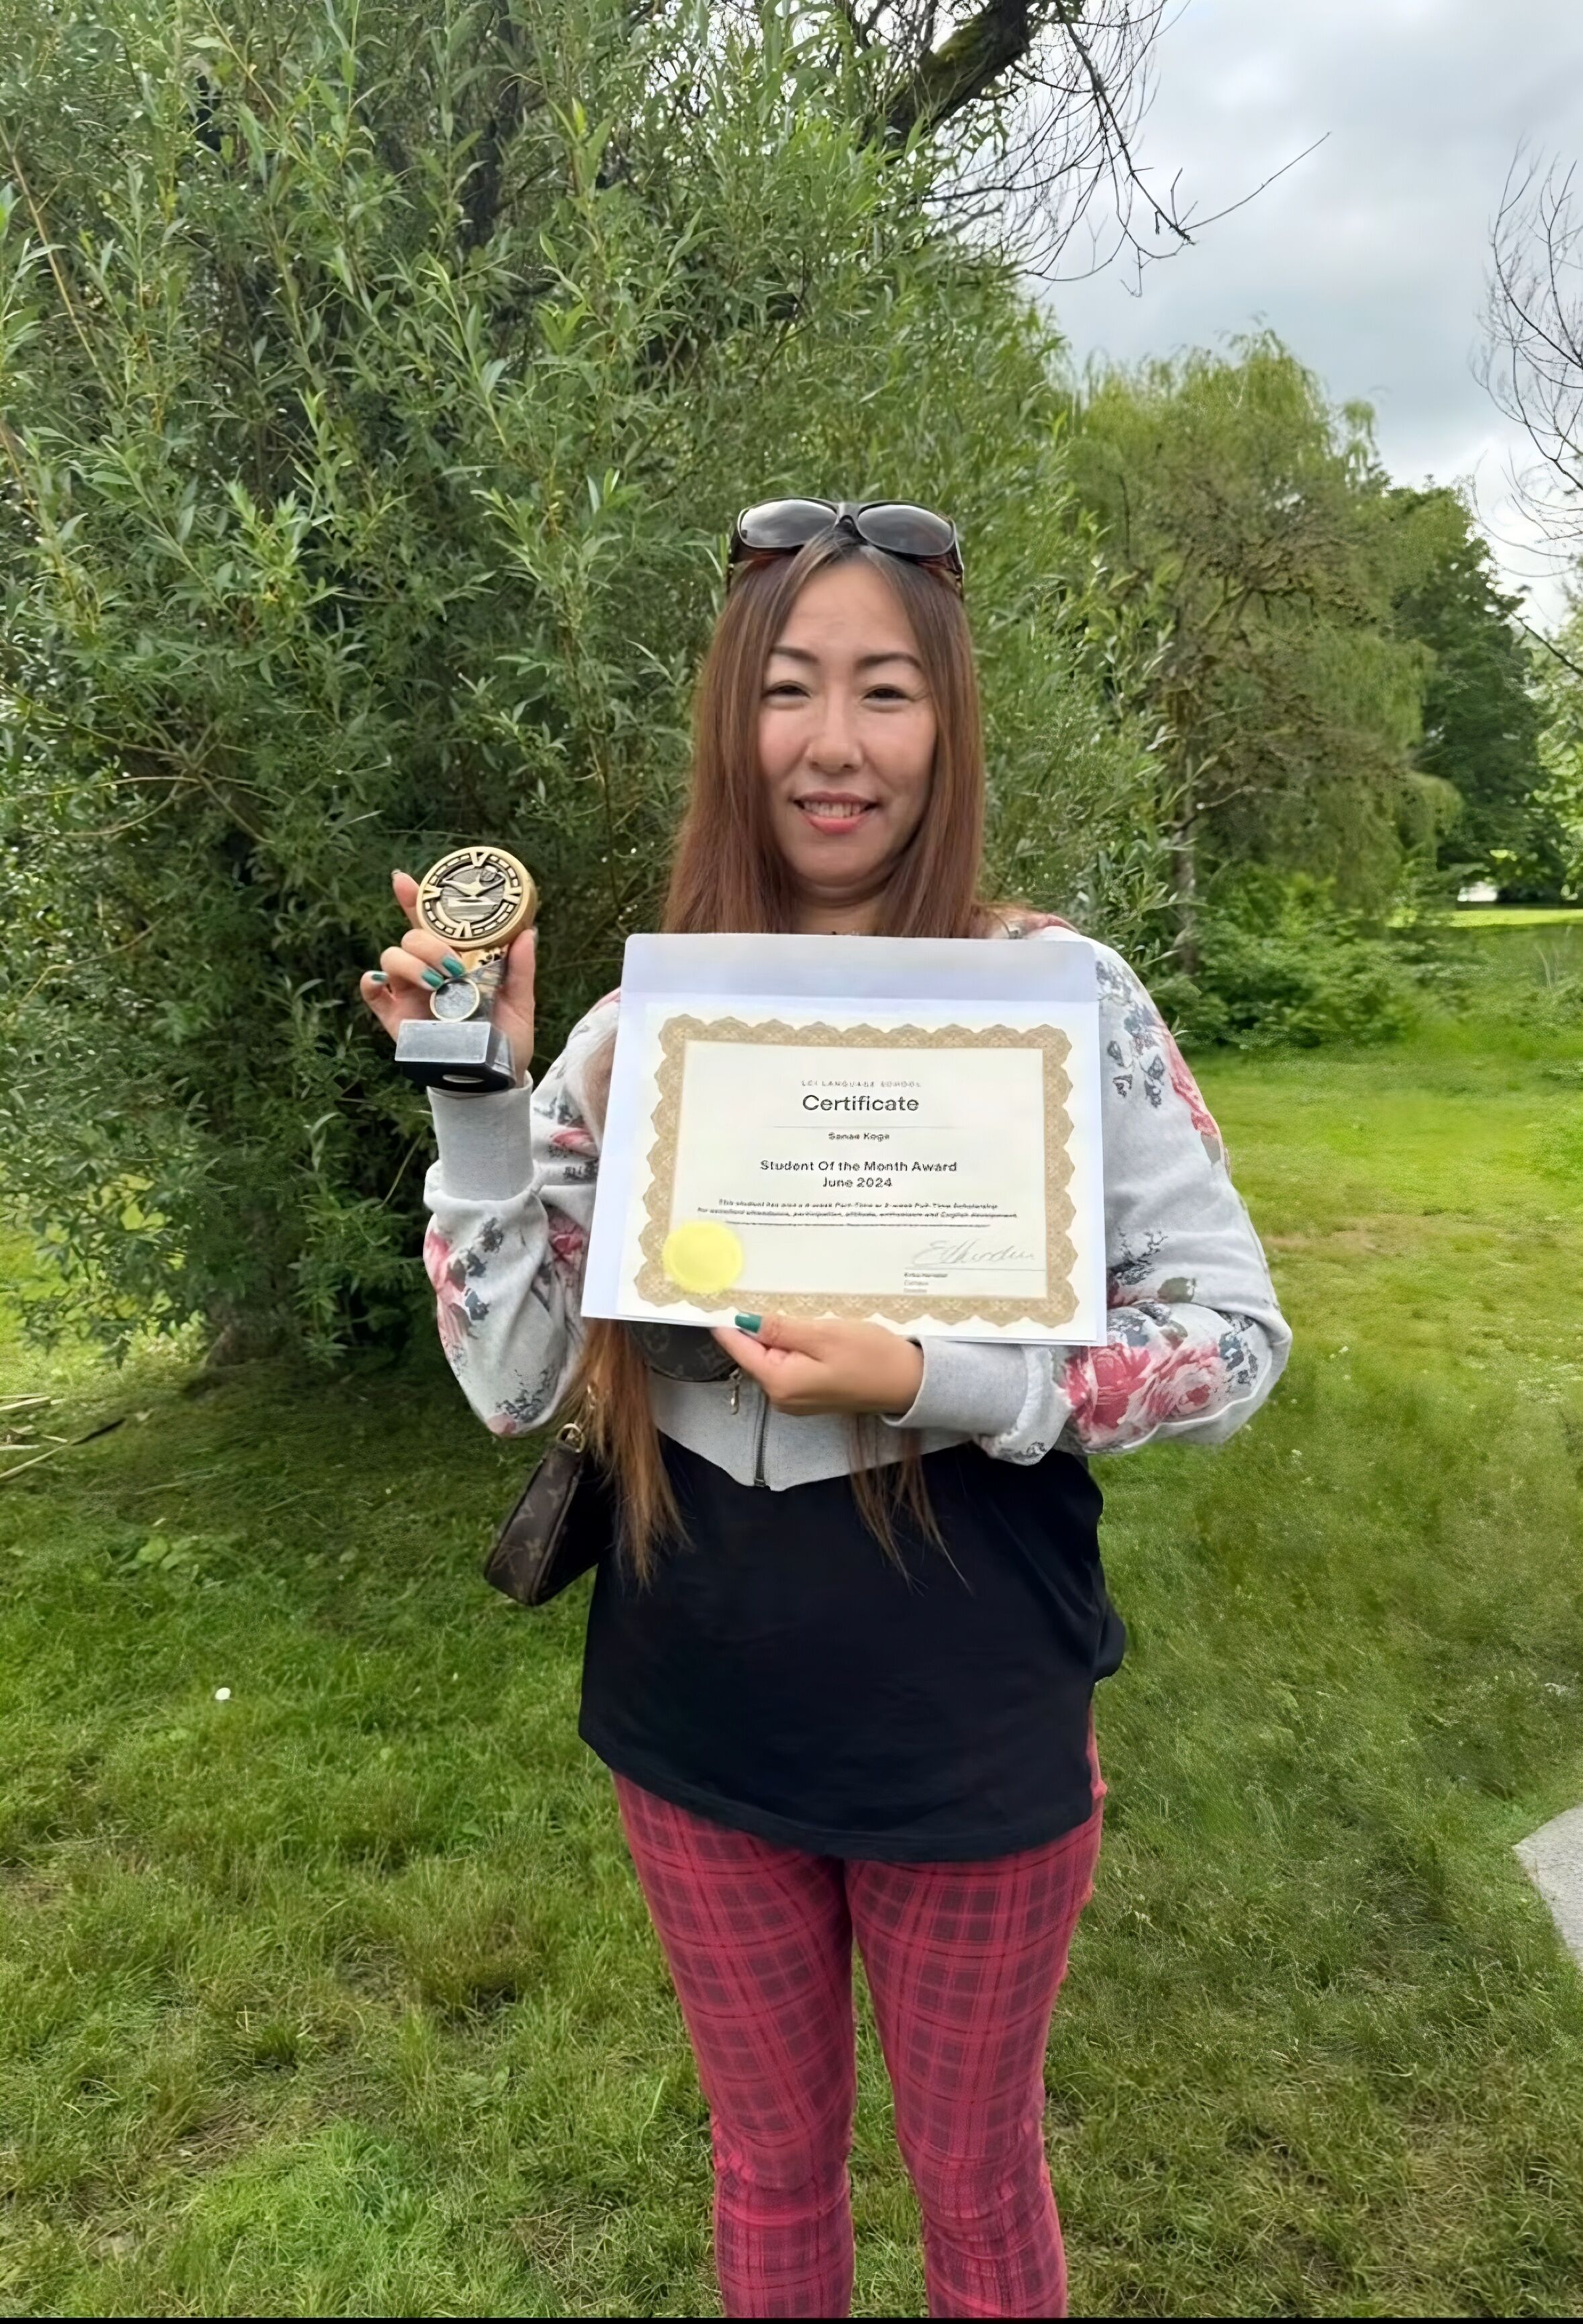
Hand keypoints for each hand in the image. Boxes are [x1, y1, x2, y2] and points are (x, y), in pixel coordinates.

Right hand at [358, 869, 536, 1080]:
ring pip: (391, 957)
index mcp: (457, 959)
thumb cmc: (506, 1040)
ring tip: (435, 984)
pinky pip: (371, 991)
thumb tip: (528, 933)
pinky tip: (383, 984)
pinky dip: (371, 982)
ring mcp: (409, 992)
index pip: (432, 922)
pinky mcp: (395, 1016)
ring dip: (410, 963)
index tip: (405, 881)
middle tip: (452, 967)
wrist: (493, 1080)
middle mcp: (429, 970)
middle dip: (429, 944)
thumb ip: (520, 969)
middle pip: (412, 936)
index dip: (415, 898)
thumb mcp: (520, 1004)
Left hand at [711, 1314, 923, 1418]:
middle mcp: (781, 1396)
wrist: (910, 1383)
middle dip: (755, 1322)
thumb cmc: (871, 1358)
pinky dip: (791, 1344)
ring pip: (771, 1356)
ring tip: (786, 1303)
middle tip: (756, 1286)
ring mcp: (795, 1398)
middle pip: (753, 1352)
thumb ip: (781, 1329)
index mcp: (780, 1382)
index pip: (738, 1347)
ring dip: (776, 1332)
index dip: (727, 1319)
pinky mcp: (809, 1392)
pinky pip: (788, 1363)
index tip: (716, 1294)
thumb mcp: (825, 1335)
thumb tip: (744, 1319)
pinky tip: (803, 1326)